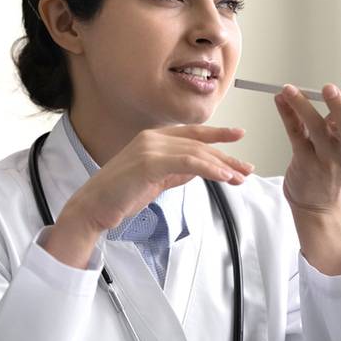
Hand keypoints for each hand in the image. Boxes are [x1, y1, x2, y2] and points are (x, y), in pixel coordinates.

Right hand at [61, 125, 254, 236]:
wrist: (93, 208)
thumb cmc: (120, 195)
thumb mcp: (155, 180)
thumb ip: (176, 171)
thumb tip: (199, 168)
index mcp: (152, 138)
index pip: (192, 133)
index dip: (217, 133)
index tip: (239, 135)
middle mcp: (152, 138)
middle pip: (199, 143)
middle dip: (226, 157)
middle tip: (246, 168)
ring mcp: (150, 148)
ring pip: (196, 152)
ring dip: (222, 166)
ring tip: (239, 177)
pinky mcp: (149, 162)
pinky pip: (188, 163)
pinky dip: (209, 169)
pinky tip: (223, 177)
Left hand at [273, 70, 340, 272]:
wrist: (317, 202)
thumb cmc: (333, 160)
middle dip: (340, 108)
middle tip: (330, 88)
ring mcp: (326, 158)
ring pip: (316, 130)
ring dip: (302, 107)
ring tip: (289, 89)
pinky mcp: (304, 160)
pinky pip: (295, 134)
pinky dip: (286, 114)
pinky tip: (280, 99)